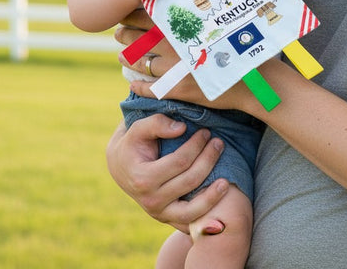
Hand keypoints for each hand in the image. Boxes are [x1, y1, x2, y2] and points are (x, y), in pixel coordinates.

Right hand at [106, 115, 228, 233]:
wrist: (119, 168)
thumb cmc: (131, 144)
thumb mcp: (137, 129)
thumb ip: (157, 123)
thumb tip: (182, 128)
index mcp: (143, 178)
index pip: (179, 162)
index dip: (196, 146)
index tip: (206, 132)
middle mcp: (151, 200)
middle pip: (190, 181)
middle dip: (208, 160)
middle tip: (218, 143)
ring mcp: (159, 214)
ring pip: (193, 211)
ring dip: (213, 196)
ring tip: (226, 181)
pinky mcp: (167, 220)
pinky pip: (190, 223)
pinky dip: (206, 218)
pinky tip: (220, 208)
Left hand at [114, 24, 251, 110]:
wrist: (251, 79)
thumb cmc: (235, 47)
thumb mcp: (214, 26)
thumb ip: (194, 18)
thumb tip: (181, 7)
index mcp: (179, 27)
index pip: (146, 17)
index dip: (131, 16)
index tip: (124, 15)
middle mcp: (172, 45)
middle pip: (138, 38)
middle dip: (124, 35)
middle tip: (118, 34)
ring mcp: (172, 68)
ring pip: (140, 62)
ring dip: (128, 59)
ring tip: (122, 57)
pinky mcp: (175, 89)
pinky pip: (149, 89)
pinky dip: (139, 87)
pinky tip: (134, 85)